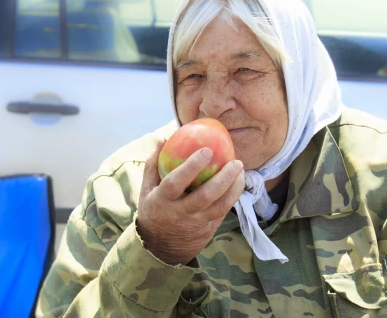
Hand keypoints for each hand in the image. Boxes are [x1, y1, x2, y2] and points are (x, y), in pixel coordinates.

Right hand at [137, 139, 244, 265]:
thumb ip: (153, 164)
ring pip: (220, 206)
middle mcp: (180, 213)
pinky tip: (238, 181)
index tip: (207, 150)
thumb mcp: (146, 189)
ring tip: (240, 170)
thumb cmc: (154, 209)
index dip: (192, 166)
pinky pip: (224, 211)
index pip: (176, 182)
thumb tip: (163, 138)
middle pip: (205, 196)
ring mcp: (196, 222)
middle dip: (223, 178)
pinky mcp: (208, 228)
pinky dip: (233, 196)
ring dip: (234, 188)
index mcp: (162, 201)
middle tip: (235, 162)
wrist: (161, 247)